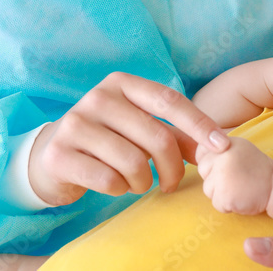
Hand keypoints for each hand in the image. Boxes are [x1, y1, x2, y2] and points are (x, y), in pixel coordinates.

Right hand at [27, 72, 230, 205]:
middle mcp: (98, 97)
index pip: (169, 100)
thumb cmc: (106, 140)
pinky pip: (109, 180)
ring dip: (142, 182)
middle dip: (172, 168)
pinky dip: (119, 189)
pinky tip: (113, 185)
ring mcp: (76, 123)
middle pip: (157, 136)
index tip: (222, 146)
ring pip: (134, 162)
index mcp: (122, 84)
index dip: (199, 124)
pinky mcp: (60, 154)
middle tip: (169, 183)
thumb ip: (176, 135)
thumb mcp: (139, 130)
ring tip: (135, 182)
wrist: (50, 156)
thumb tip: (218, 146)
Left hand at [196, 136, 272, 214]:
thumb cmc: (258, 171)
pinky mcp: (224, 194)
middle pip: (203, 170)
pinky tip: (241, 198)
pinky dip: (227, 206)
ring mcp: (222, 175)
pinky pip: (216, 204)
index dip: (211, 162)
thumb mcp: (240, 149)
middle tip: (235, 180)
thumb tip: (198, 153)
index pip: (201, 151)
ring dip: (221, 194)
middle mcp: (223, 156)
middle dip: (215, 178)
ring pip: (208, 189)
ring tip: (239, 188)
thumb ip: (220, 149)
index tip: (225, 168)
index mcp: (226, 143)